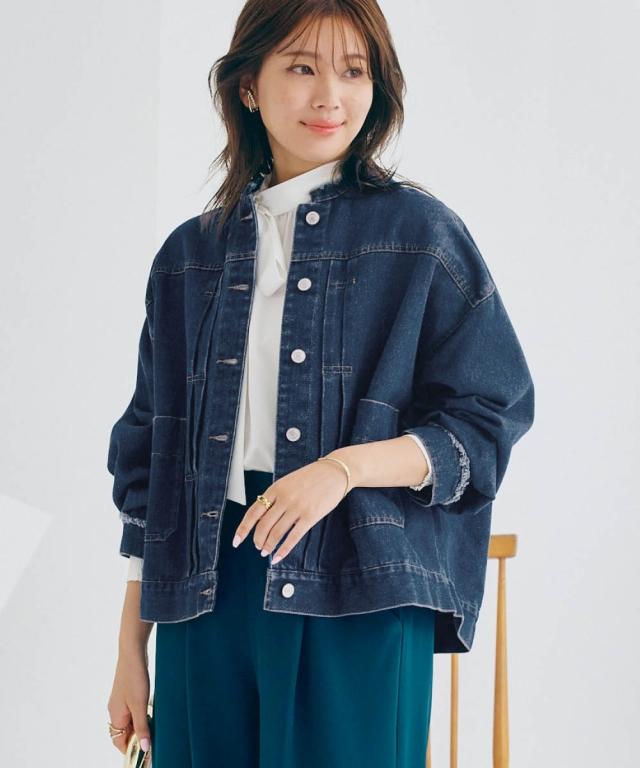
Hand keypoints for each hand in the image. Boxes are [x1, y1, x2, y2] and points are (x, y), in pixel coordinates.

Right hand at [107, 651, 150, 754]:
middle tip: (154, 738)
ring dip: (140, 725)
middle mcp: (115, 710)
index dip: (132, 749)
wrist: (132, 652)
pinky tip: (151, 709)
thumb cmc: (134, 677)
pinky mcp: (126, 693)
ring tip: (154, 724)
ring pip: (129, 721)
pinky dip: (141, 714)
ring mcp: (120, 701)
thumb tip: (145, 748)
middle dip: (137, 737)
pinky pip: (132, 710)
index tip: (147, 752)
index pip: (119, 742)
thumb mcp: (140, 705)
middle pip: (124, 733)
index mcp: (115, 716)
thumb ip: (142, 727)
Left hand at [231, 458, 348, 563]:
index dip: (243, 529)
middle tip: (258, 547)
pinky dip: (283, 550)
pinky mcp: (310, 516)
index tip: (236, 541)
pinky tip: (278, 557)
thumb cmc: (312, 477)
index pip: (253, 512)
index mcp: (275, 488)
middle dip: (257, 540)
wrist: (335, 472)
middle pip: (263, 525)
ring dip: (269, 546)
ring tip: (267, 553)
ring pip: (276, 533)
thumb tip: (262, 517)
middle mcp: (284, 498)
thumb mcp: (288, 482)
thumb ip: (275, 497)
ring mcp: (297, 508)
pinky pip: (293, 537)